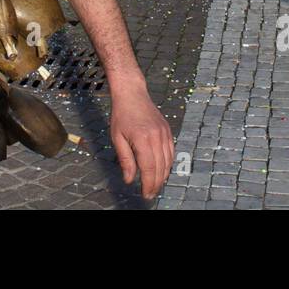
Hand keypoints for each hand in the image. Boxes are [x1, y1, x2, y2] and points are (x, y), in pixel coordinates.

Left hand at [109, 81, 173, 199]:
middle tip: (150, 194)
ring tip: (155, 185)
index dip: (148, 184)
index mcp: (143, 139)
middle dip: (156, 184)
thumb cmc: (121, 115)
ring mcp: (164, 133)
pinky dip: (168, 163)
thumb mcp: (117, 138)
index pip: (149, 169)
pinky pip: (171, 152)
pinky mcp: (167, 130)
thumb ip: (125, 160)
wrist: (132, 93)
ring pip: (168, 161)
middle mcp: (157, 137)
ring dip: (163, 176)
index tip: (145, 194)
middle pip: (161, 168)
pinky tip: (162, 170)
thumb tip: (130, 179)